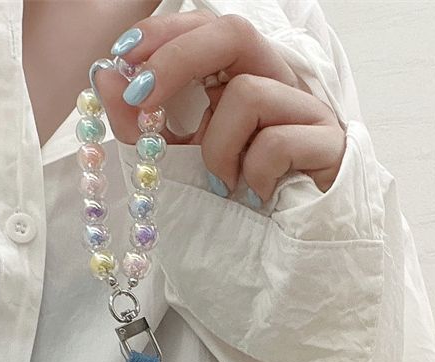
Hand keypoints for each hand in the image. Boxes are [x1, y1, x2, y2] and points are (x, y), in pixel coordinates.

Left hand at [94, 11, 346, 199]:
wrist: (276, 260)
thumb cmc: (228, 208)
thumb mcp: (174, 164)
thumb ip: (140, 125)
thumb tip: (105, 75)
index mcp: (240, 82)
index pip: (206, 29)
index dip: (164, 34)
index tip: (123, 59)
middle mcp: (275, 85)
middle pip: (234, 32)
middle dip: (178, 59)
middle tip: (143, 100)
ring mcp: (306, 112)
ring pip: (249, 93)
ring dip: (217, 148)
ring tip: (222, 185)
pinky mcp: (329, 144)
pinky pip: (277, 141)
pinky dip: (253, 174)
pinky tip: (256, 196)